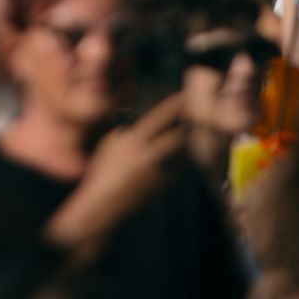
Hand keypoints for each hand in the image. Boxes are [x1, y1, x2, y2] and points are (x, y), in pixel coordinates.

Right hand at [45, 94, 186, 255]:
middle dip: (189, 124)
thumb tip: (141, 123)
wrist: (104, 203)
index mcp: (134, 140)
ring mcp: (160, 170)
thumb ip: (127, 132)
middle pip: (179, 135)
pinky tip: (177, 157)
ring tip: (189, 133)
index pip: (159, 117)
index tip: (185, 95)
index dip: (174, 105)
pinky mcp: (166, 185)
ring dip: (185, 142)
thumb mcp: (110, 144)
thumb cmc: (102, 171)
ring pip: (182, 151)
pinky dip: (179, 161)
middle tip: (196, 115)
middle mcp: (151, 154)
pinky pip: (178, 167)